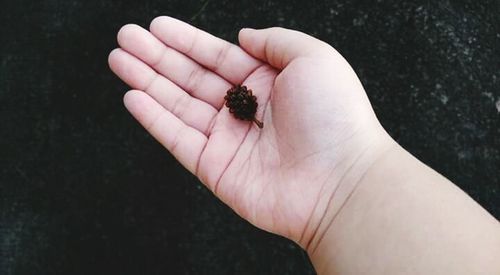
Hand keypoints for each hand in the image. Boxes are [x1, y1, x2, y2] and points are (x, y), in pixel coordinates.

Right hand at [108, 16, 391, 248]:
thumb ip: (275, 42)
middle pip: (191, 78)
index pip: (217, 56)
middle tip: (126, 38)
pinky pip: (178, 139)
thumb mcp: (313, 57)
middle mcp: (246, 109)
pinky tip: (133, 97)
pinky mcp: (216, 168)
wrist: (341, 181)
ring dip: (147, 82)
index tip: (157, 26)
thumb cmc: (336, 117)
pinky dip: (155, 119)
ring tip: (119, 60)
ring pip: (179, 105)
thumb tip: (244, 35)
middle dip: (157, 57)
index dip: (186, 41)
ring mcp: (229, 139)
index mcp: (268, 83)